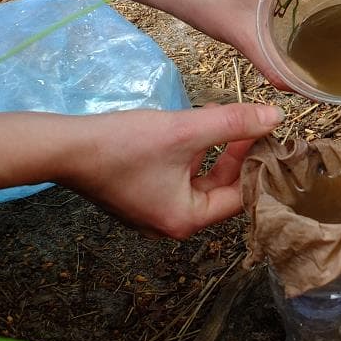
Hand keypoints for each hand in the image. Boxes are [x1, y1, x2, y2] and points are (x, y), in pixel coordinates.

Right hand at [63, 103, 284, 238]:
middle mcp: (171, 224)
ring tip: (221, 118)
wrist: (64, 148)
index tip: (267, 135)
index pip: (239, 196)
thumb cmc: (124, 145)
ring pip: (198, 181)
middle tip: (248, 124)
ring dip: (213, 151)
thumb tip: (275, 116)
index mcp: (186, 220)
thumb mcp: (185, 130)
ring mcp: (153, 213)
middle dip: (234, 155)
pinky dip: (189, 156)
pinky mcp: (140, 197)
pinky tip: (191, 128)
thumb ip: (232, 123)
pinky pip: (177, 178)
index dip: (256, 163)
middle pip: (220, 189)